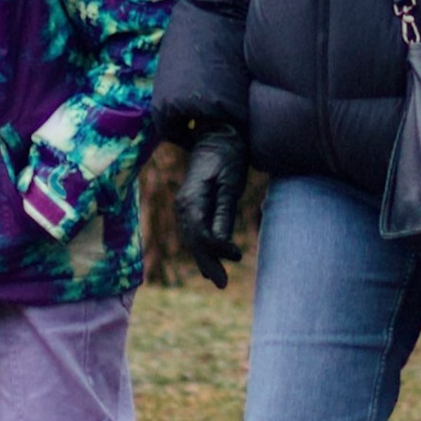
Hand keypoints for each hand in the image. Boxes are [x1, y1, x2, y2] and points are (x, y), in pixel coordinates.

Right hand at [173, 125, 248, 288]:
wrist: (217, 137)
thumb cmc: (227, 158)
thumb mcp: (230, 184)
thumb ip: (224, 213)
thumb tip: (221, 243)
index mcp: (191, 200)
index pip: (201, 235)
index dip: (218, 249)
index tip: (237, 255)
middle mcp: (183, 206)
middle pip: (194, 242)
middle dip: (208, 264)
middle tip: (223, 284)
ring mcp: (184, 207)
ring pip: (192, 240)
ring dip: (204, 260)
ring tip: (217, 279)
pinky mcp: (190, 206)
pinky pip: (193, 233)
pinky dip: (201, 249)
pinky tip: (209, 262)